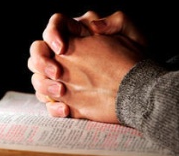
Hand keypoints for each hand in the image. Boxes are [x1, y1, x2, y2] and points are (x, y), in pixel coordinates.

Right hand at [28, 11, 145, 119]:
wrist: (139, 91)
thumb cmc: (137, 61)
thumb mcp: (133, 37)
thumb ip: (117, 21)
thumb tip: (94, 24)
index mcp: (78, 35)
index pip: (56, 26)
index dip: (52, 34)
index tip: (62, 48)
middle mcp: (66, 55)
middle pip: (38, 51)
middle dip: (41, 61)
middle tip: (56, 73)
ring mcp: (63, 76)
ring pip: (39, 76)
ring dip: (44, 84)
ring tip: (61, 92)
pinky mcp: (66, 97)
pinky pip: (49, 101)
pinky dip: (52, 106)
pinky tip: (65, 109)